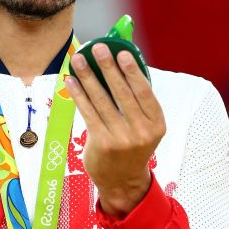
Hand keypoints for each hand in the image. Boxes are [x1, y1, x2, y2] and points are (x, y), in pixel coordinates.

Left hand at [66, 43, 165, 217]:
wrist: (122, 180)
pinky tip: (72, 81)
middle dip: (108, 67)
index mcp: (156, 123)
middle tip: (98, 48)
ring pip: (101, 100)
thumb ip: (137, 103)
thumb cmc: (131, 146)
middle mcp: (141, 131)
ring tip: (79, 59)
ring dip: (88, 76)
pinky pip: (88, 112)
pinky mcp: (102, 142)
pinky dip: (79, 94)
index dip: (133, 71)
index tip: (122, 53)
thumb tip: (119, 66)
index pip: (144, 92)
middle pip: (122, 92)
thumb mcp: (144, 127)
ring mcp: (121, 138)